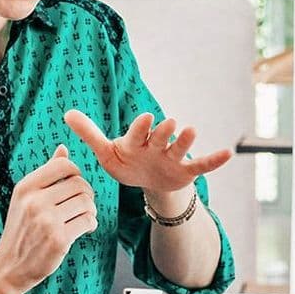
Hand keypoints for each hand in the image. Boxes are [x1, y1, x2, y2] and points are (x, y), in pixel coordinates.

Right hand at [0, 146, 96, 293]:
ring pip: (86, 202)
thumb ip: (46, 174)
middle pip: (79, 184)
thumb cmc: (21, 229)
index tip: (74, 186)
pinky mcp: (59, 239)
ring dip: (90, 210)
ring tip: (82, 218)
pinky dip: (90, 224)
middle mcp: (34, 201)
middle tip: (81, 205)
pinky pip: (88, 221)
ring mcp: (46, 220)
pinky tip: (82, 229)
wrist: (10, 266)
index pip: (64, 165)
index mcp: (25, 187)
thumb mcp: (25, 198)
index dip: (76, 173)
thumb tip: (63, 148)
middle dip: (86, 194)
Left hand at [63, 109, 231, 195]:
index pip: (137, 133)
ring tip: (191, 131)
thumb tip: (66, 113)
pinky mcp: (185, 170)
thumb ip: (89, 133)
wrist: (146, 181)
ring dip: (185, 140)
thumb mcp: (106, 152)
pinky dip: (214, 160)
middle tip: (168, 123)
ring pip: (180, 148)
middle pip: (160, 137)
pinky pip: (201, 165)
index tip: (145, 118)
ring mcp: (172, 157)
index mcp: (135, 141)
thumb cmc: (125, 162)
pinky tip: (228, 154)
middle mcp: (156, 145)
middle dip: (163, 132)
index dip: (140, 127)